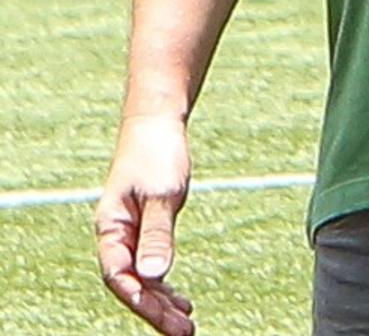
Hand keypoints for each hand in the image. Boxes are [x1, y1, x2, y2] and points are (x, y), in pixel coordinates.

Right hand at [96, 115, 194, 335]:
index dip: (141, 301)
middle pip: (131, 284)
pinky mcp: (145, 229)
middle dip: (155, 311)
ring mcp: (129, 234)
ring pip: (141, 279)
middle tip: (184, 333)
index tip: (166, 320)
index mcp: (111, 228)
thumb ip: (158, 234)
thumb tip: (154, 275)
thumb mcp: (163, 193)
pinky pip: (150, 266)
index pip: (120, 276)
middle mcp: (116, 236)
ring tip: (185, 326)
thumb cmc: (158, 154)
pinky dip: (164, 285)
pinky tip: (181, 301)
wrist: (156, 125)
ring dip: (161, 303)